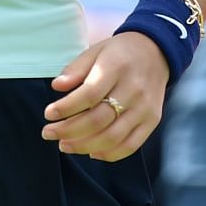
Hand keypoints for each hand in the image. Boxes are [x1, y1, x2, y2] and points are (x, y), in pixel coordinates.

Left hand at [43, 32, 169, 161]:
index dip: (66, 108)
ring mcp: (144, 108)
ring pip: (112, 137)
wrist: (156, 52)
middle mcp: (133, 89)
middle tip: (49, 133)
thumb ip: (76, 69)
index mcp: (117, 67)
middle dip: (68, 131)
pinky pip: (130, 146)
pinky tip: (91, 152)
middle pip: (98, 120)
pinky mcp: (152, 121)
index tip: (48, 114)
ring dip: (83, 146)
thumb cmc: (120, 53)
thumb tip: (57, 87)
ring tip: (64, 144)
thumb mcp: (96, 51)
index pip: (89, 94)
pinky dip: (108, 154)